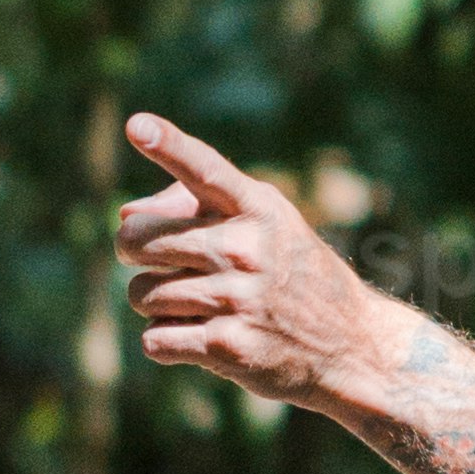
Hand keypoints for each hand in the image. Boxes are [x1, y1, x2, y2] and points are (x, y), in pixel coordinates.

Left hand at [117, 110, 410, 415]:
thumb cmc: (289, 271)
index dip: (167, 145)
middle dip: (134, 252)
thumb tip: (124, 215)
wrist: (350, 341)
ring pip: (140, 294)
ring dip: (154, 303)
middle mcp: (246, 249)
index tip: (136, 125)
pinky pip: (154, 339)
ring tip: (195, 303)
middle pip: (138, 240)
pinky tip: (201, 335)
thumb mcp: (262, 224)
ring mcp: (237, 299)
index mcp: (256, 208)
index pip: (204, 169)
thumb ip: (192, 207)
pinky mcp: (228, 348)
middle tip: (158, 259)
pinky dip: (165, 340)